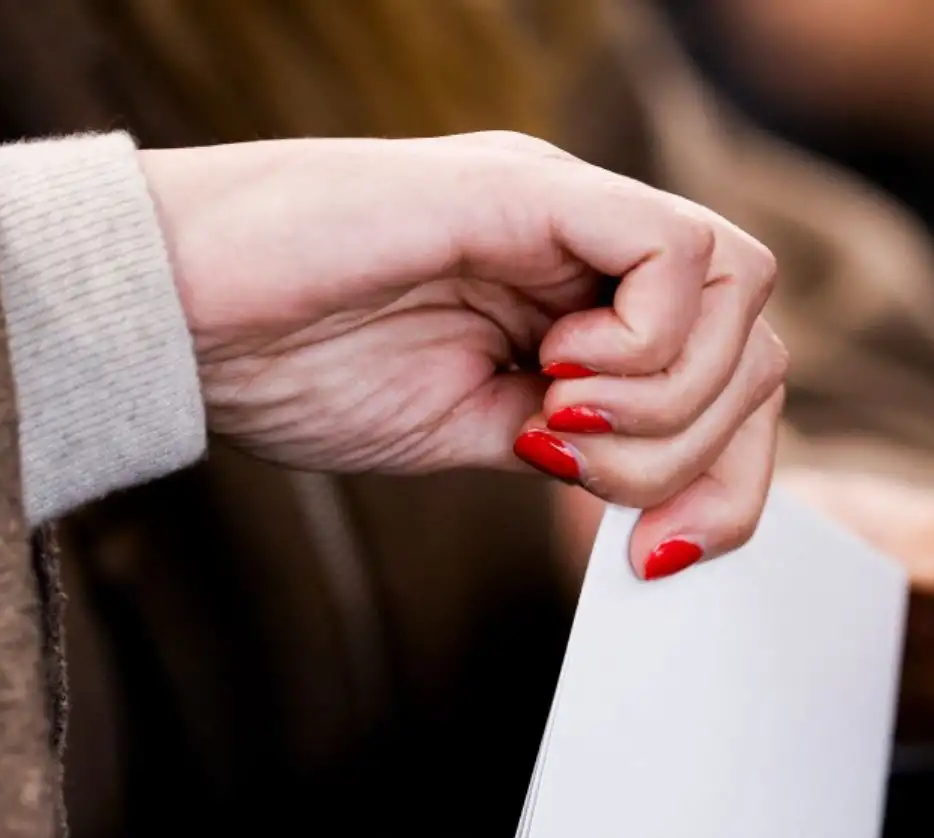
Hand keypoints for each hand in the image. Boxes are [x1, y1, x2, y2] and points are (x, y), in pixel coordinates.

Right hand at [138, 132, 787, 577]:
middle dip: (708, 458)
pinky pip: (676, 253)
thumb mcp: (469, 435)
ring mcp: (564, 206)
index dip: (730, 478)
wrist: (176, 315)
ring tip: (552, 422)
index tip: (659, 555)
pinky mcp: (527, 186)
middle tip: (593, 488)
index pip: (733, 372)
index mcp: (577, 298)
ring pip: (738, 295)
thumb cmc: (290, 369)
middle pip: (758, 340)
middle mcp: (587, 243)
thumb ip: (572, 447)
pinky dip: (642, 347)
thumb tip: (663, 497)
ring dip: (663, 406)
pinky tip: (550, 370)